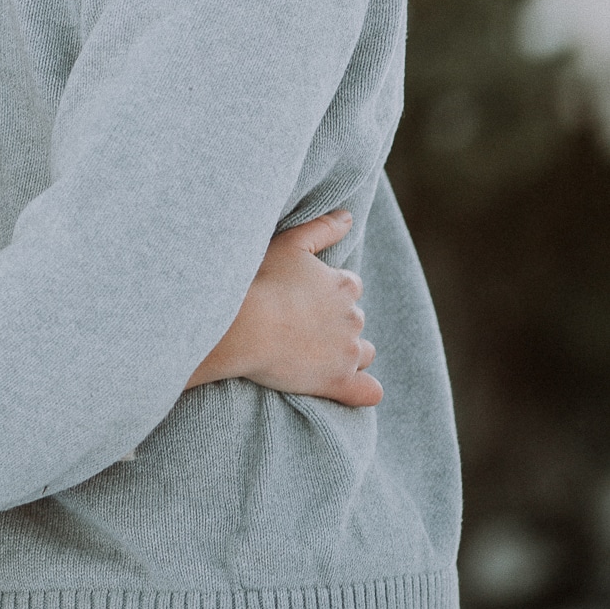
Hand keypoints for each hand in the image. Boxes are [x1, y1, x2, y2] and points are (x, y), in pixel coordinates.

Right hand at [187, 209, 381, 406]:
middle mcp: (353, 318)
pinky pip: (368, 391)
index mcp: (345, 285)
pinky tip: (355, 389)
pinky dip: (364, 390)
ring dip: (347, 352)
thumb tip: (348, 217)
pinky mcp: (338, 382)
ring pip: (363, 353)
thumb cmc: (260, 281)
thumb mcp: (289, 243)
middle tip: (299, 324)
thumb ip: (323, 228)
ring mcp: (348, 353)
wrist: (242, 326)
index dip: (328, 293)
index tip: (303, 298)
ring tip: (314, 353)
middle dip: (335, 322)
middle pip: (354, 320)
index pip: (350, 287)